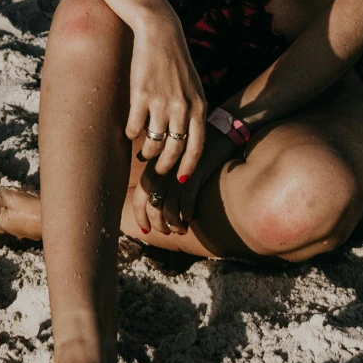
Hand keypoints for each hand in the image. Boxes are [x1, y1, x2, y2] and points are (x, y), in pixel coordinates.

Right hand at [124, 11, 206, 189]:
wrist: (161, 33)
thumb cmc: (177, 63)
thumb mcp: (194, 88)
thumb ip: (193, 113)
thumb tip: (185, 141)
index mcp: (199, 106)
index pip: (197, 147)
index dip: (188, 167)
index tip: (181, 180)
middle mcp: (182, 107)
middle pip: (174, 150)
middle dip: (165, 166)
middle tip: (157, 171)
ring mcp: (161, 102)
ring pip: (153, 143)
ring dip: (147, 152)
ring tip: (143, 151)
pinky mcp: (140, 95)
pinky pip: (134, 127)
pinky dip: (131, 134)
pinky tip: (130, 132)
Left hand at [131, 124, 236, 239]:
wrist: (222, 130)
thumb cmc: (197, 148)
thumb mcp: (176, 160)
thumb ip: (163, 176)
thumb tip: (152, 203)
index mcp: (156, 164)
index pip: (140, 194)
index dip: (140, 215)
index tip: (145, 229)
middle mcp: (164, 167)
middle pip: (151, 202)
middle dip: (154, 222)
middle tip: (163, 232)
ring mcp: (179, 170)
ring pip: (168, 205)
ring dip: (172, 223)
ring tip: (179, 230)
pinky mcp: (196, 172)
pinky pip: (187, 200)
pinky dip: (186, 213)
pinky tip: (190, 218)